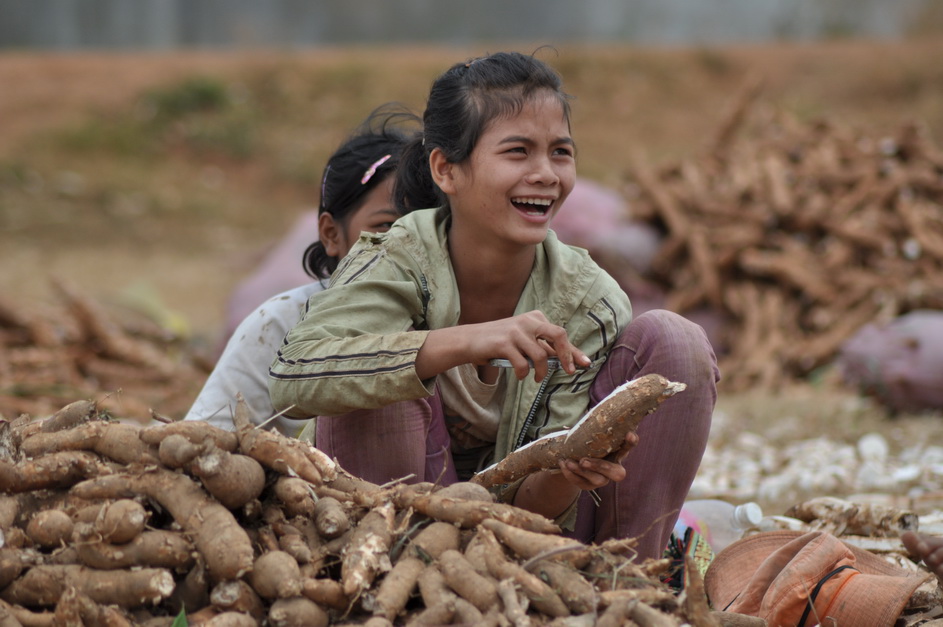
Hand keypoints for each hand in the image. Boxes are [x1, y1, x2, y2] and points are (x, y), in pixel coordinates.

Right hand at [469, 310, 590, 380]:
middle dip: (567, 355)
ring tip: (536, 378)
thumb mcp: (524, 340)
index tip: (585, 364)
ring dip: (541, 371)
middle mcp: (528, 321)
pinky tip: (521, 376)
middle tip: (569, 371)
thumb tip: (569, 360)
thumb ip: (544, 348)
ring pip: (541, 355)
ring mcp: (516, 331)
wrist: (471, 340)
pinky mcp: (504, 343)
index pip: (560, 334)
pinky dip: (524, 373)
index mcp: (535, 318)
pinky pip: (523, 364)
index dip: (574, 351)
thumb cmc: (501, 343)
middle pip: (558, 335)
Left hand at [558, 431, 639, 489]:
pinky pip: (581, 483)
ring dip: (581, 471)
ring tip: (568, 462)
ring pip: (597, 480)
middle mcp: (614, 469)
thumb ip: (591, 429)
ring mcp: (602, 480)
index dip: (630, 443)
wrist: (573, 459)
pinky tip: (563, 464)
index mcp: (617, 453)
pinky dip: (570, 473)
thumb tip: (583, 421)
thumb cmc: (586, 443)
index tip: (629, 434)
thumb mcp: (590, 436)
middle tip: (583, 461)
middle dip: (601, 467)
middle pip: (617, 474)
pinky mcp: (588, 486)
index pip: (628, 448)